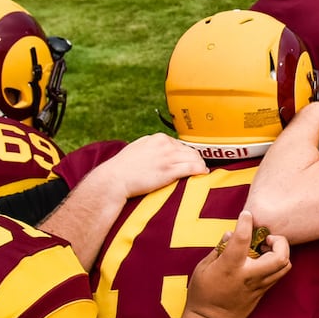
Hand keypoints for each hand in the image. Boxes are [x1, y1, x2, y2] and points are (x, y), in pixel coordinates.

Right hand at [86, 133, 205, 199]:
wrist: (114, 179)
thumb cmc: (123, 167)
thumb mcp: (138, 148)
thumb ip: (151, 147)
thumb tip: (160, 149)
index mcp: (158, 138)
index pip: (179, 144)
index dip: (185, 154)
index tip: (187, 160)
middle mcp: (165, 145)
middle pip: (189, 150)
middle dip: (194, 159)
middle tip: (198, 167)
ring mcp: (168, 157)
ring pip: (194, 158)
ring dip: (200, 165)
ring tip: (201, 171)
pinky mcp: (170, 171)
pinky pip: (193, 168)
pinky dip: (201, 170)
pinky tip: (203, 174)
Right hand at [186, 210, 289, 317]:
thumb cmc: (202, 294)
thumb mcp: (203, 268)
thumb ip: (219, 249)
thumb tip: (231, 234)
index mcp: (230, 267)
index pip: (242, 239)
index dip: (246, 223)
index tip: (246, 215)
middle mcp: (249, 276)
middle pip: (280, 257)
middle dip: (280, 241)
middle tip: (267, 238)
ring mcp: (259, 286)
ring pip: (284, 266)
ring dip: (281, 252)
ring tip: (266, 248)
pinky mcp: (263, 293)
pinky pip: (278, 275)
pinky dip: (277, 262)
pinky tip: (263, 260)